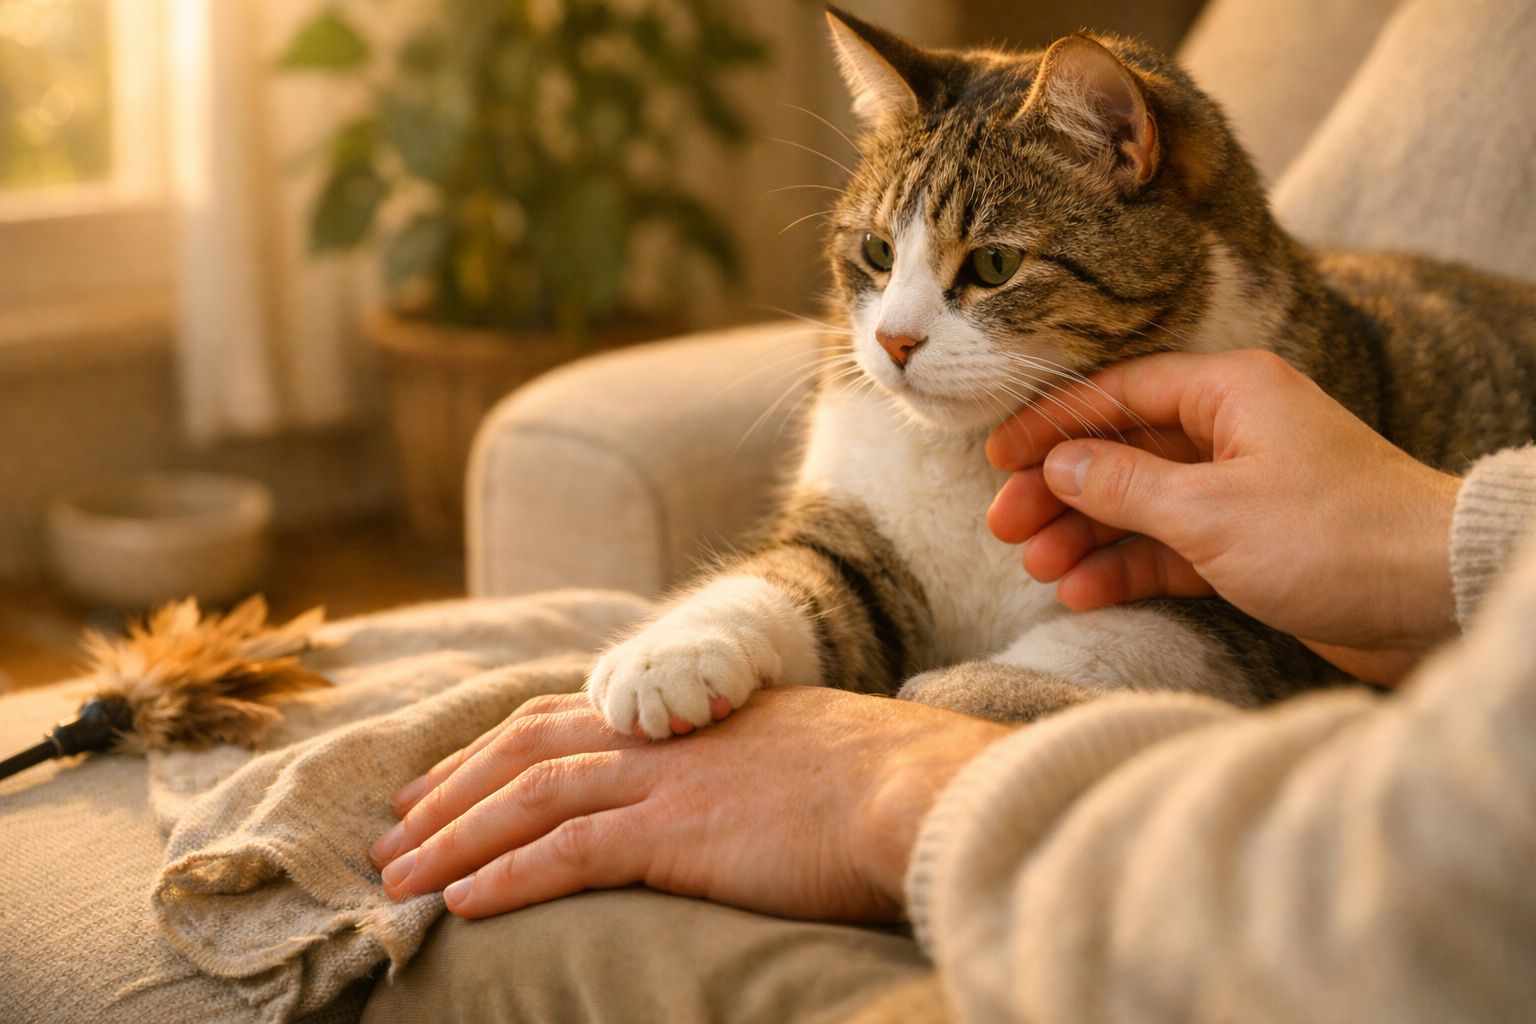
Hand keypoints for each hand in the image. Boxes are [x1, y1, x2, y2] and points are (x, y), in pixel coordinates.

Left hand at [368, 688, 1007, 920]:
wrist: (914, 788)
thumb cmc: (874, 781)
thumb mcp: (791, 750)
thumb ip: (736, 763)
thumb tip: (724, 797)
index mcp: (681, 714)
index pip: (560, 721)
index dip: (489, 750)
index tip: (442, 781)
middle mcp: (659, 738)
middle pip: (523, 752)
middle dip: (448, 791)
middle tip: (389, 832)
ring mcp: (663, 781)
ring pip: (527, 801)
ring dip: (453, 840)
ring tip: (396, 879)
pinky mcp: (674, 832)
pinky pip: (566, 853)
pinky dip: (505, 877)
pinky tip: (459, 907)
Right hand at [986, 349, 1461, 683]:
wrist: (1435, 598)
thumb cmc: (1334, 536)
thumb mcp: (1209, 509)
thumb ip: (1124, 484)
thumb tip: (1058, 464)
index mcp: (1229, 393)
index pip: (1117, 394)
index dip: (1051, 425)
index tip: (998, 458)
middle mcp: (1233, 432)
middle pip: (1121, 450)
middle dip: (1060, 489)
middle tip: (1005, 525)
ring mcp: (1242, 490)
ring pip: (1140, 504)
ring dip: (1086, 535)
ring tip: (1036, 567)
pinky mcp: (1252, 545)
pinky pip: (1171, 548)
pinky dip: (1128, 568)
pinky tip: (1083, 592)